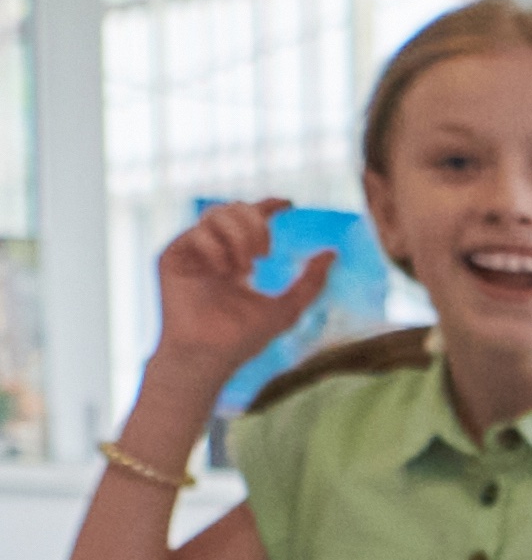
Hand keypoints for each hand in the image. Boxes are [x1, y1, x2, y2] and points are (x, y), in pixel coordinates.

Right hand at [145, 199, 326, 397]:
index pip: (250, 220)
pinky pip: (196, 233)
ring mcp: (190, 252)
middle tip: (265, 253)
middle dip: (256, 224)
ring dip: (240, 236)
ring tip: (247, 267)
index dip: (267, 206)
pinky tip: (225, 272)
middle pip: (234, 209)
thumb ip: (310, 282)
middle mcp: (212, 251)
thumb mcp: (288, 308)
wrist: (210, 355)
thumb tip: (332, 253)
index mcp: (236, 258)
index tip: (288, 204)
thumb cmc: (244, 338)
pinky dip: (217, 249)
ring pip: (216, 214)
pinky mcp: (171, 256)